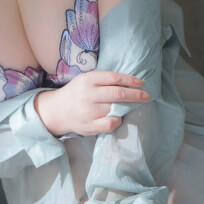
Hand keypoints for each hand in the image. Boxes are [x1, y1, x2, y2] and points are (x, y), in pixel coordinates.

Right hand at [34, 70, 150, 136]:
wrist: (57, 111)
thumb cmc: (76, 93)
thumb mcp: (86, 80)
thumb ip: (104, 80)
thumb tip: (129, 81)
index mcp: (88, 80)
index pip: (114, 78)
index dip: (130, 80)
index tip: (140, 83)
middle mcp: (88, 95)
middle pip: (119, 94)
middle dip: (136, 94)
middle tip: (146, 96)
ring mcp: (89, 111)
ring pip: (116, 109)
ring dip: (128, 108)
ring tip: (132, 106)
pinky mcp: (89, 126)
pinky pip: (111, 124)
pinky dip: (118, 121)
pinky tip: (118, 117)